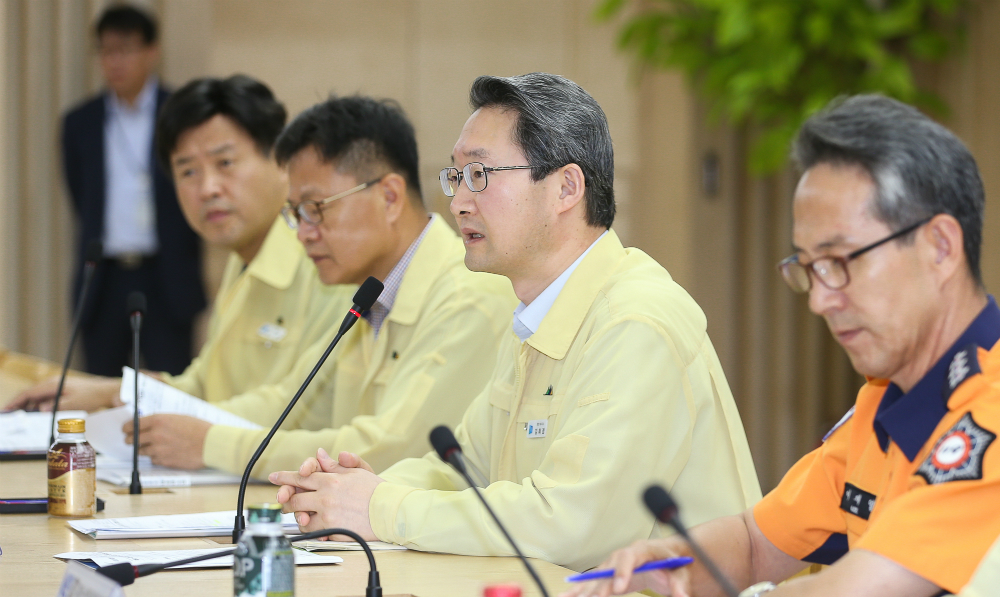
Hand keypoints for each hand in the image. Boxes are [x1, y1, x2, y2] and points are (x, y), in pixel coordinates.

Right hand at [4, 375, 121, 412]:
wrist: (106, 391)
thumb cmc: (92, 397)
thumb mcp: (74, 404)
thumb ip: (56, 406)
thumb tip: (39, 409)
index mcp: (53, 385)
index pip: (28, 393)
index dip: (15, 402)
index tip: (5, 410)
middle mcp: (52, 384)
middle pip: (30, 394)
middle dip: (18, 405)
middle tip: (8, 416)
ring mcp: (56, 387)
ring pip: (36, 396)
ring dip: (27, 406)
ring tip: (18, 417)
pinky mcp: (61, 391)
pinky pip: (44, 398)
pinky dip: (37, 405)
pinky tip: (35, 413)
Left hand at [123, 414, 209, 468]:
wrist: (211, 444)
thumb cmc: (199, 428)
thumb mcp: (179, 417)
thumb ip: (162, 421)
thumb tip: (148, 425)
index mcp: (159, 420)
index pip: (133, 424)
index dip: (127, 428)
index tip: (125, 430)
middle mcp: (155, 434)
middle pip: (132, 439)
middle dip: (131, 440)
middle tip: (132, 440)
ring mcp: (158, 449)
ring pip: (141, 451)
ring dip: (143, 449)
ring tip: (152, 447)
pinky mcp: (164, 461)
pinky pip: (153, 460)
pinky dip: (156, 457)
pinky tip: (165, 453)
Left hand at [269, 448, 382, 540]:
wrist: (390, 511)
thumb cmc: (376, 491)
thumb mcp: (357, 471)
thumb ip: (335, 465)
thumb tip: (319, 455)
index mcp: (331, 480)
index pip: (301, 477)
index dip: (285, 477)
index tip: (273, 477)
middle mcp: (325, 496)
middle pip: (295, 498)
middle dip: (286, 499)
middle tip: (284, 499)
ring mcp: (327, 514)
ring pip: (301, 516)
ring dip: (299, 515)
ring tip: (302, 514)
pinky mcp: (331, 530)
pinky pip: (312, 531)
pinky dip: (311, 528)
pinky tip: (315, 524)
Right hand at [560, 537, 691, 596]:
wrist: (667, 556)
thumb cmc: (672, 562)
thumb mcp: (680, 572)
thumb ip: (679, 584)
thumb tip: (682, 596)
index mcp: (641, 550)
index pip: (629, 557)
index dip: (622, 572)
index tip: (618, 588)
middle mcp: (623, 556)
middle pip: (607, 568)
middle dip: (599, 584)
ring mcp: (614, 564)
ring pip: (596, 576)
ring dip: (582, 587)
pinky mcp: (609, 574)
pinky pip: (593, 582)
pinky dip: (580, 589)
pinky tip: (568, 595)